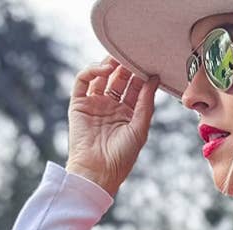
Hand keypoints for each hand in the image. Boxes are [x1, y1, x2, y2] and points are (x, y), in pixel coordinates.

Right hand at [67, 55, 158, 197]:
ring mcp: (95, 105)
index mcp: (128, 115)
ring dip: (109, 64)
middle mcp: (111, 108)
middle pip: (119, 79)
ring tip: (119, 56)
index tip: (149, 62)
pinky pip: (83, 81)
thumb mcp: (140, 129)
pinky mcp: (79, 104)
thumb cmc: (121, 158)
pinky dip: (92, 71)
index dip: (141, 75)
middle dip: (126, 66)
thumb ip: (146, 103)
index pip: (135, 88)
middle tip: (133, 52)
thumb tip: (154, 79)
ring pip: (101, 76)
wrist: (96, 173)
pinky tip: (104, 70)